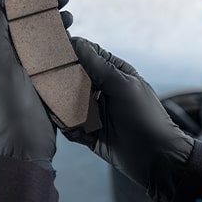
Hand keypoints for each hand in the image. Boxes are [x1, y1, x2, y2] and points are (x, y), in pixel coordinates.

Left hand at [0, 2, 57, 165]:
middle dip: (45, 7)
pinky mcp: (42, 86)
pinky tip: (73, 40)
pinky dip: (62, 46)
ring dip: (55, 24)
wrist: (24, 149)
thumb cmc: (9, 110)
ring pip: (41, 40)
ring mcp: (26, 74)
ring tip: (70, 15)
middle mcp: (9, 61)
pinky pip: (52, 60)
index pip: (8, 15)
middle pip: (27, 25)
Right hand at [63, 37, 194, 201]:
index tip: (50, 49)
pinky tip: (71, 129)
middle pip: (73, 79)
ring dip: (61, 106)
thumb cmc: (145, 118)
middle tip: (46, 80)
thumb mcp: (123, 86)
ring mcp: (95, 112)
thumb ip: (99, 65)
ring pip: (68, 103)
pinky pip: (70, 127)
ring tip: (56, 108)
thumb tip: (77, 42)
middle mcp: (103, 90)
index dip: (70, 51)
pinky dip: (67, 127)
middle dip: (60, 79)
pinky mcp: (89, 133)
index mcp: (114, 73)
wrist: (156, 159)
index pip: (87, 55)